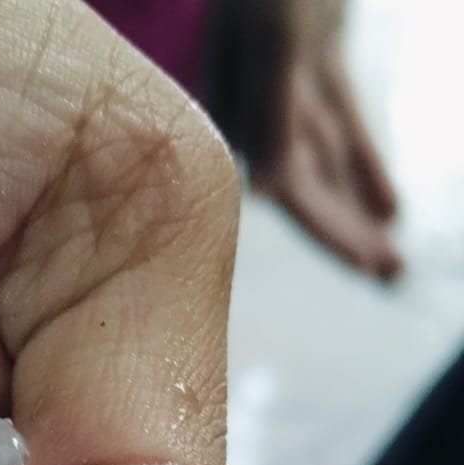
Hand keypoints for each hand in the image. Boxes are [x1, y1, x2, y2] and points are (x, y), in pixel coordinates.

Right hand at [215, 0, 400, 275]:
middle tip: (389, 274)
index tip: (363, 264)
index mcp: (236, 109)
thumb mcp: (277, 31)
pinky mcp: (312, 60)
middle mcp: (254, 109)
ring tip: (388, 260)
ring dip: (354, 208)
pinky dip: (361, 162)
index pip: (284, 187)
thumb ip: (268, 108)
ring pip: (324, 162)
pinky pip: (339, 125)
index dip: (323, 228)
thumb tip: (266, 192)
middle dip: (343, 232)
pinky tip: (389, 205)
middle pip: (305, 187)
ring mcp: (284, 86)